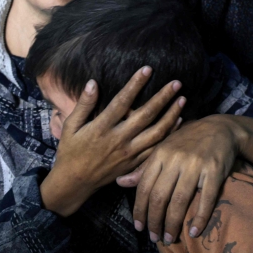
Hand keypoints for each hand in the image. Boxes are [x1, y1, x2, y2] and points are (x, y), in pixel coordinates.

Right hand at [40, 67, 185, 216]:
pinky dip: (169, 134)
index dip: (135, 84)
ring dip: (171, 115)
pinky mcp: (134, 163)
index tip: (147, 69)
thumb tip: (92, 82)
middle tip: (176, 83)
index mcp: (101, 127)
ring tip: (182, 100)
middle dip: (163, 97)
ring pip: (156, 132)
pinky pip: (156, 148)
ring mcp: (128, 153)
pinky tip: (178, 122)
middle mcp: (118, 139)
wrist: (75, 183)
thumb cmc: (70, 151)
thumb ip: (83, 105)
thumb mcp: (70, 126)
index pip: (122, 101)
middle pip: (146, 115)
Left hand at [116, 115, 241, 243]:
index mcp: (160, 154)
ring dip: (173, 224)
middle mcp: (175, 159)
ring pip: (179, 201)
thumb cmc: (187, 141)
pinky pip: (206, 199)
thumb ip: (143, 168)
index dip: (140, 210)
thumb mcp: (163, 149)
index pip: (145, 187)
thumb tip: (120, 183)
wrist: (220, 128)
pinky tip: (194, 232)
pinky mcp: (214, 170)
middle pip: (160, 197)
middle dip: (155, 221)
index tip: (139, 227)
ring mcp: (195, 165)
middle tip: (154, 238)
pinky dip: (200, 218)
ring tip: (170, 239)